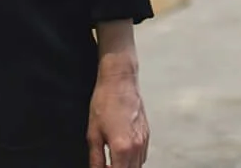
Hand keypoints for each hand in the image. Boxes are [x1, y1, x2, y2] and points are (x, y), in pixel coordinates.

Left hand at [86, 48, 149, 167]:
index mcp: (122, 148)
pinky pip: (142, 156)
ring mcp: (144, 140)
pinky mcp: (147, 134)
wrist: (119, 81)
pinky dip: (133, 160)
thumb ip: (96, 158)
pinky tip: (122, 153)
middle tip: (106, 165)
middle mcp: (136, 146)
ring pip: (138, 166)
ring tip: (113, 161)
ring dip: (126, 167)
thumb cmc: (105, 102)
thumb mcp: (93, 134)